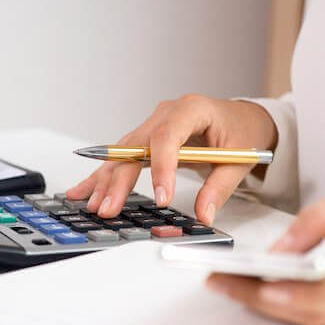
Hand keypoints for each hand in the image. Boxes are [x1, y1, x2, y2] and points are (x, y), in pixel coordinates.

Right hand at [66, 94, 276, 223]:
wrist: (240, 118)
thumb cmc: (241, 132)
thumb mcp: (239, 159)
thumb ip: (220, 187)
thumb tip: (204, 214)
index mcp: (192, 109)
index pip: (168, 136)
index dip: (162, 168)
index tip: (162, 198)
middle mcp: (166, 114)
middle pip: (135, 147)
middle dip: (120, 180)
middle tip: (109, 208)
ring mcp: (152, 125)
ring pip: (122, 153)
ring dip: (106, 180)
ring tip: (91, 204)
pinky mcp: (146, 139)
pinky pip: (121, 157)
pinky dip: (104, 175)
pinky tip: (82, 190)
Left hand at [207, 181, 324, 324]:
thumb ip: (322, 219)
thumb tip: (281, 247)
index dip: (302, 294)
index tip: (261, 286)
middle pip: (319, 311)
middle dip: (263, 300)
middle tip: (221, 282)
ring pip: (319, 320)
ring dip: (271, 307)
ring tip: (231, 285)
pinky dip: (291, 309)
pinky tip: (263, 294)